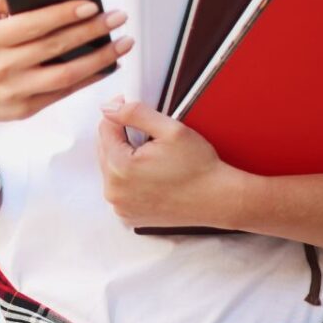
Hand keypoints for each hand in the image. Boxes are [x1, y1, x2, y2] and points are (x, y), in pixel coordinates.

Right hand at [0, 0, 132, 124]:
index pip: (32, 24)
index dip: (63, 14)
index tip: (91, 4)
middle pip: (54, 48)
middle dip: (91, 31)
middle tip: (117, 17)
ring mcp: (14, 92)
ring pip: (65, 75)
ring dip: (100, 59)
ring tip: (123, 42)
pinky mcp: (26, 110)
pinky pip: (64, 93)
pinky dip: (89, 79)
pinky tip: (108, 65)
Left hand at [96, 96, 249, 229]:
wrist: (218, 200)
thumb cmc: (198, 166)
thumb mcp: (170, 129)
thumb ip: (134, 113)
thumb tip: (107, 108)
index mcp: (120, 168)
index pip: (104, 129)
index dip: (118, 114)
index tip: (131, 107)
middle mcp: (114, 191)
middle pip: (105, 149)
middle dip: (121, 136)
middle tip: (148, 133)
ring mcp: (120, 206)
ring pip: (110, 168)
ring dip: (123, 155)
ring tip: (150, 154)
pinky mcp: (128, 215)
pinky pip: (119, 187)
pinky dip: (128, 176)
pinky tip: (150, 173)